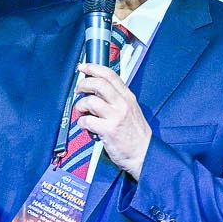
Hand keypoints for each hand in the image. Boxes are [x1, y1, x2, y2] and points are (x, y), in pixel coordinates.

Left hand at [71, 62, 150, 176]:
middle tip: (78, 90)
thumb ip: (117, 99)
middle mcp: (122, 104)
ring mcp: (115, 116)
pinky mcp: (108, 130)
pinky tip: (85, 126)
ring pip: (89, 101)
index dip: (94, 68)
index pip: (110, 75)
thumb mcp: (132, 110)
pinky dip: (81, 123)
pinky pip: (87, 121)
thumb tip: (97, 90)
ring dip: (80, 106)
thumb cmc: (136, 135)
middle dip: (83, 84)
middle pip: (98, 84)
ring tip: (82, 113)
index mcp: (128, 97)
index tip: (84, 67)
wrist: (144, 154)